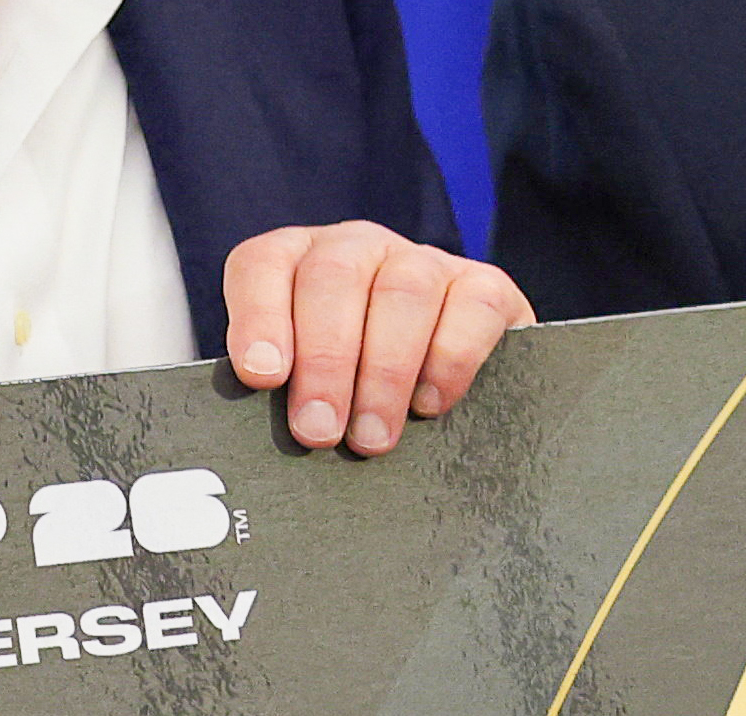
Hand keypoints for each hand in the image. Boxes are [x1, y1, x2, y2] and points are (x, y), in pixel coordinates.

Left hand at [224, 223, 534, 458]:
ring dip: (384, 372)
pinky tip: (429, 405)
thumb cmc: (355, 397)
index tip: (262, 376)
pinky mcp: (486, 286)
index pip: (263, 265)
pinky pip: (472, 307)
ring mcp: (423, 261)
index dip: (259, 316)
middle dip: (325, 361)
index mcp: (296, 261)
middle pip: (335, 279)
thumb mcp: (307, 387)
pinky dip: (449, 360)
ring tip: (371, 438)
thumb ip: (284, 392)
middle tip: (319, 431)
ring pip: (404, 291)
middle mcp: (358, 248)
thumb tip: (275, 436)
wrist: (449, 393)